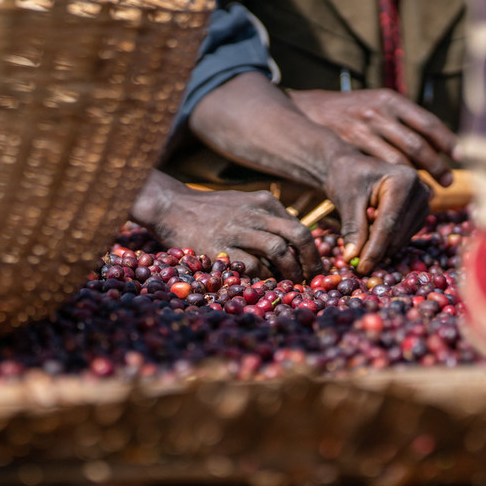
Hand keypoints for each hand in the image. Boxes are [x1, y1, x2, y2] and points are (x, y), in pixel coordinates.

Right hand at [130, 171, 320, 279]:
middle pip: (298, 235)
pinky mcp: (221, 247)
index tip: (314, 266)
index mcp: (264, 202)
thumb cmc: (210, 210)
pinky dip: (263, 277)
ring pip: (279, 250)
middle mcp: (255, 213)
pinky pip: (253, 265)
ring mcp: (238, 229)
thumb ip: (267, 218)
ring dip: (290, 271)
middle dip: (310, 260)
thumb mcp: (243, 203)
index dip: (312, 250)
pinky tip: (264, 283)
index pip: (299, 226)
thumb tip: (293, 243)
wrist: (171, 207)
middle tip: (311, 278)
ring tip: (291, 284)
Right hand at [288, 89, 459, 184]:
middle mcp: (378, 113)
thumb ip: (404, 122)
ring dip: (414, 177)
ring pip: (397, 159)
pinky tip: (400, 189)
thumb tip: (439, 147)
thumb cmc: (353, 112)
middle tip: (448, 182)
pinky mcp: (348, 147)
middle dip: (435, 165)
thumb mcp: (378, 106)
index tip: (461, 157)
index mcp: (391, 101)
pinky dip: (390, 179)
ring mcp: (362, 130)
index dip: (447, 140)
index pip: (427, 122)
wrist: (310, 111)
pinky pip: (376, 167)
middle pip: (416, 144)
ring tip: (427, 190)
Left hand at [322, 153, 429, 274]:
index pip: (389, 223)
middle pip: (398, 232)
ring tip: (359, 242)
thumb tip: (352, 258)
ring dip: (381, 247)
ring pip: (402, 238)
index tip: (360, 267)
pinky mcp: (421, 213)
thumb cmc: (348, 177)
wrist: (355, 167)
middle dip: (376, 250)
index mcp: (403, 179)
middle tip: (354, 262)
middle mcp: (420, 189)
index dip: (374, 248)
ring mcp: (424, 202)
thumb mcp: (347, 199)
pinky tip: (371, 236)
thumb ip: (352, 228)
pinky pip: (405, 237)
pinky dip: (387, 243)